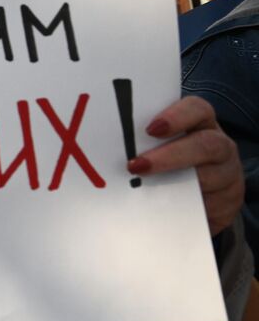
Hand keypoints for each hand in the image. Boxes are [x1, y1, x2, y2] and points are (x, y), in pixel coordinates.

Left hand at [128, 96, 242, 235]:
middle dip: (171, 156)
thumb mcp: (156, 145)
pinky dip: (182, 208)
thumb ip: (140, 141)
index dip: (176, 117)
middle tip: (136, 166)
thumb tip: (94, 144)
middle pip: (208, 145)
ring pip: (213, 177)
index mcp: (198, 124)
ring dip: (175, 184)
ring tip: (143, 190)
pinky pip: (209, 207)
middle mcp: (218, 146)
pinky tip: (157, 210)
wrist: (194, 200)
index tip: (150, 130)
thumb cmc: (167, 161)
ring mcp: (226, 175)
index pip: (196, 110)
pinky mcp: (226, 203)